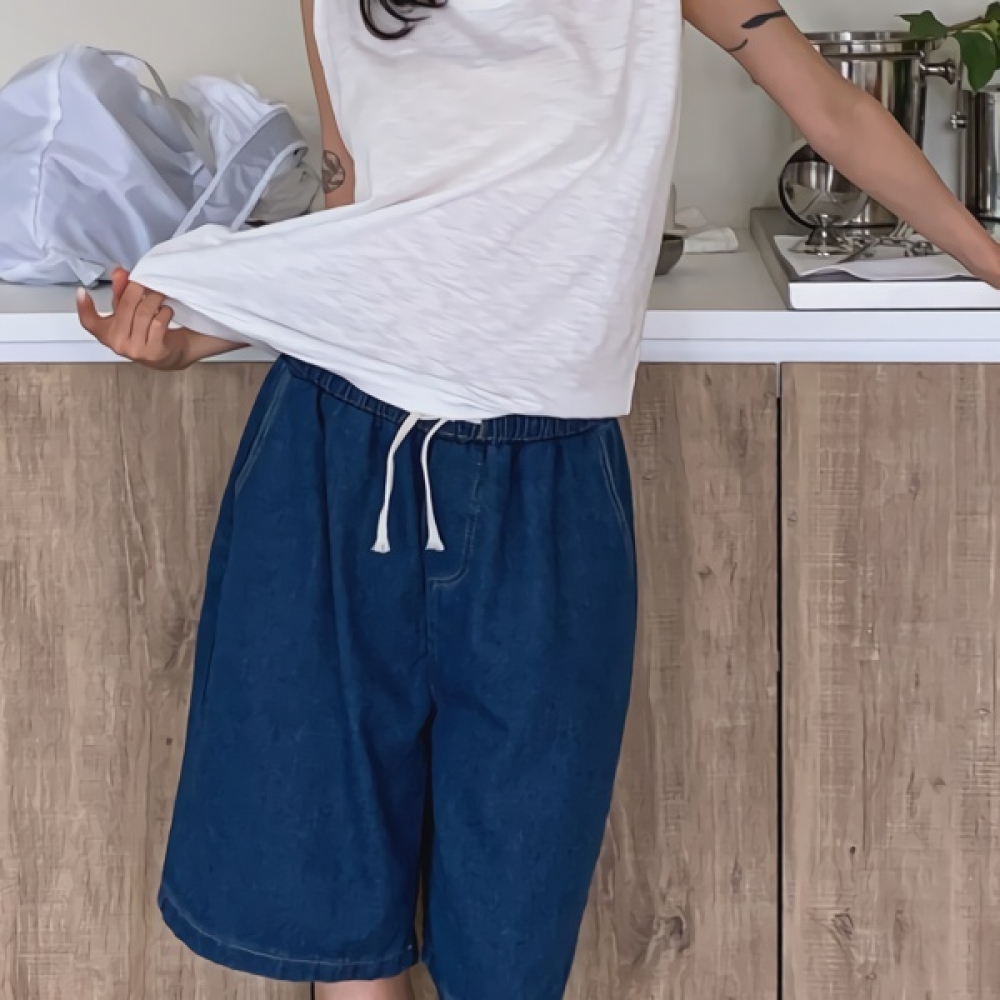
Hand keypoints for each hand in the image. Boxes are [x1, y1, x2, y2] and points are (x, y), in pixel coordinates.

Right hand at [76, 268, 197, 370]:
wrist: (169, 354)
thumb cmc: (146, 330)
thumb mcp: (130, 312)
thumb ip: (122, 293)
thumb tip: (119, 271)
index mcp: (107, 334)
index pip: (89, 322)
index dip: (83, 307)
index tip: (82, 291)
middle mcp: (118, 343)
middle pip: (126, 306)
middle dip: (137, 289)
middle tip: (147, 283)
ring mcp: (136, 349)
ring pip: (144, 313)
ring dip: (154, 298)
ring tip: (159, 295)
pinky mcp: (154, 351)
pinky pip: (158, 322)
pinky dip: (164, 312)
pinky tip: (166, 310)